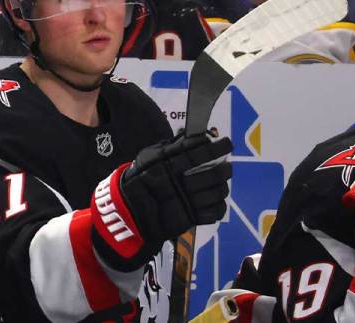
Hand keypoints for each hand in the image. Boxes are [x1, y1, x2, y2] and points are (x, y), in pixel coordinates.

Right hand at [90, 131, 231, 271]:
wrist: (127, 211)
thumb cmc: (139, 179)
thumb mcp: (148, 158)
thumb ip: (169, 147)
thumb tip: (189, 135)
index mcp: (166, 165)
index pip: (196, 153)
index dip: (214, 148)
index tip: (226, 143)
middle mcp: (176, 182)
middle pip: (210, 174)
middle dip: (224, 169)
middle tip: (228, 166)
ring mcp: (183, 202)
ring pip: (215, 193)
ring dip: (223, 187)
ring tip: (222, 184)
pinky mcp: (187, 219)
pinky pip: (212, 213)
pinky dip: (219, 207)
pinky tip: (217, 201)